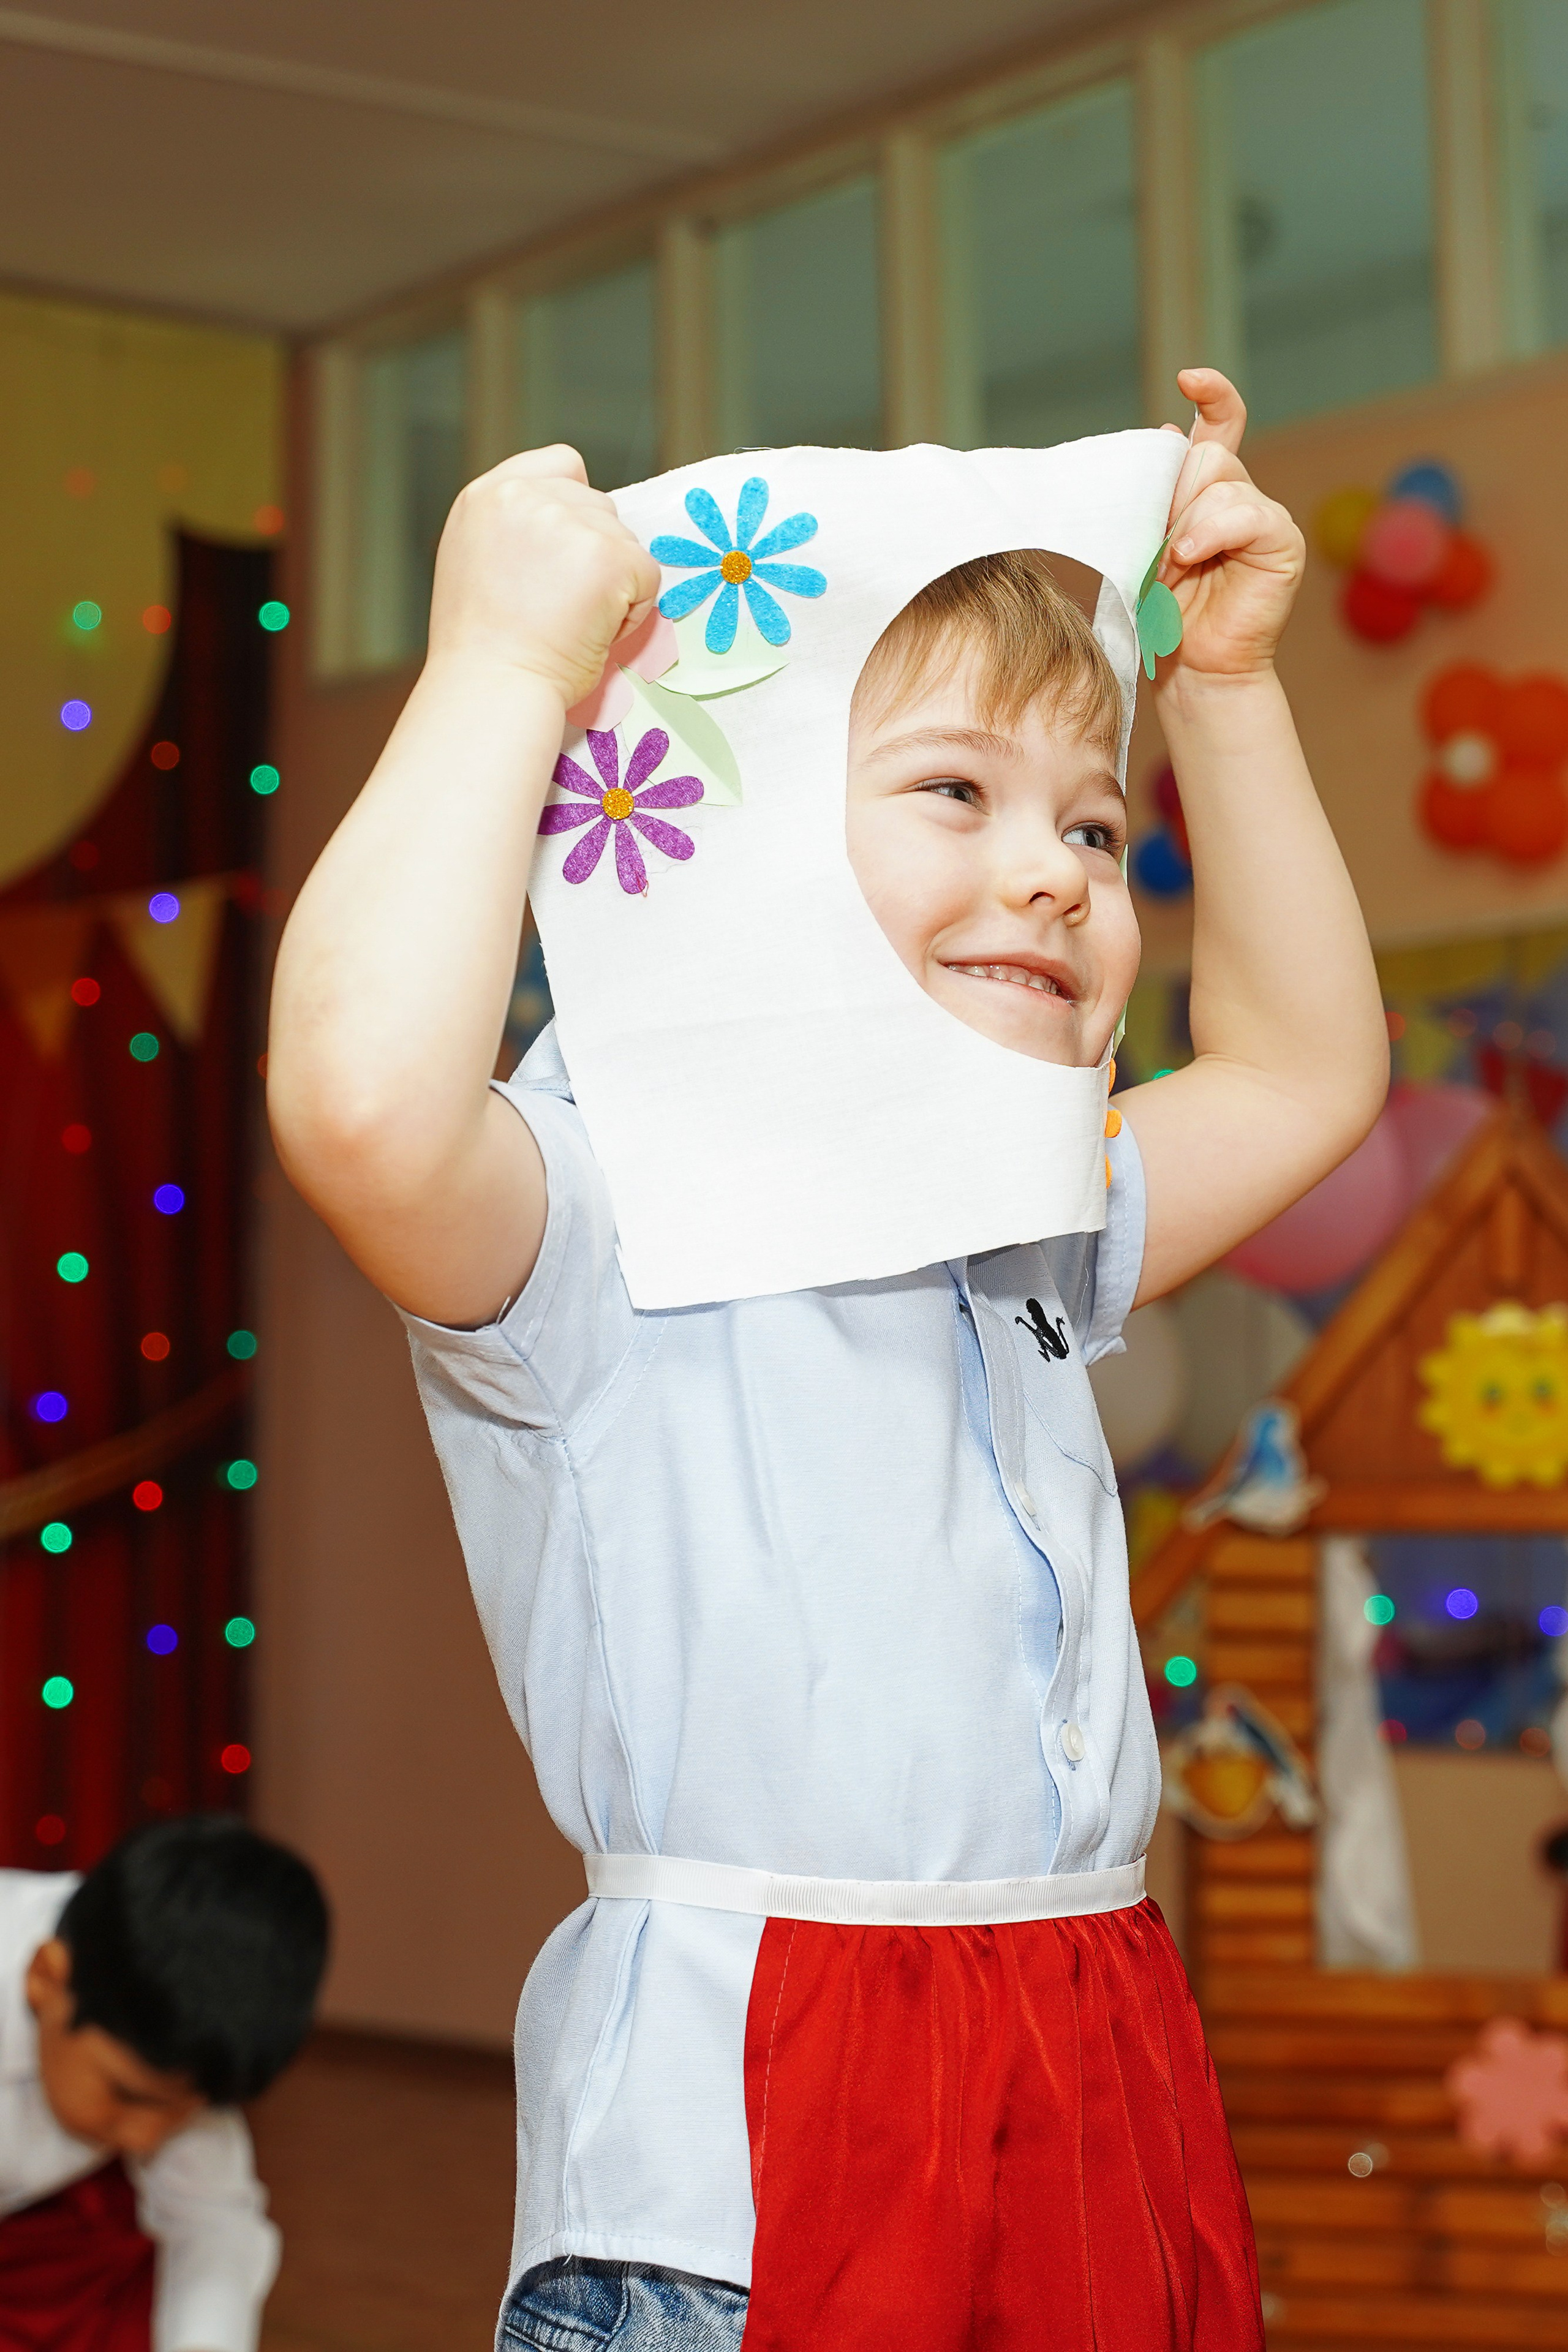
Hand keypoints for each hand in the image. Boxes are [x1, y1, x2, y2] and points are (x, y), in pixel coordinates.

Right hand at [425, 445, 662, 708]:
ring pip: (625, 541)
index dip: (576, 507)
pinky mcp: (608, 555)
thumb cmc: (484, 650)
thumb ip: (516, 529)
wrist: (492, 688)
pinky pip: (646, 575)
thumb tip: (567, 529)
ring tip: (571, 624)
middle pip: (599, 506)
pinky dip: (633, 610)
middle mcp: (525, 496)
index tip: (566, 555)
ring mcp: (568, 521)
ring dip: (614, 584)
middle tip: (560, 608)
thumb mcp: (477, 563)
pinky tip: (594, 632)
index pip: (562, 465)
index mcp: (488, 496)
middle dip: (594, 554)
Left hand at [1155, 369, 1304, 686]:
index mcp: (1206, 489)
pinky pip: (1247, 514)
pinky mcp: (1281, 541)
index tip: (1188, 378)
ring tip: (1173, 566)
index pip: (1219, 424)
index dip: (1211, 394)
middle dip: (1171, 498)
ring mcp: (1263, 515)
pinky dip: (1211, 532)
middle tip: (1157, 546)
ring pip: (1220, 482)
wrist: (1192, 666)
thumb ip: (1156, 494)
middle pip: (1205, 456)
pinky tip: (1191, 556)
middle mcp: (1238, 494)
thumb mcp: (1146, 543)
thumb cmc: (1163, 611)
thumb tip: (1169, 430)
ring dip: (1184, 524)